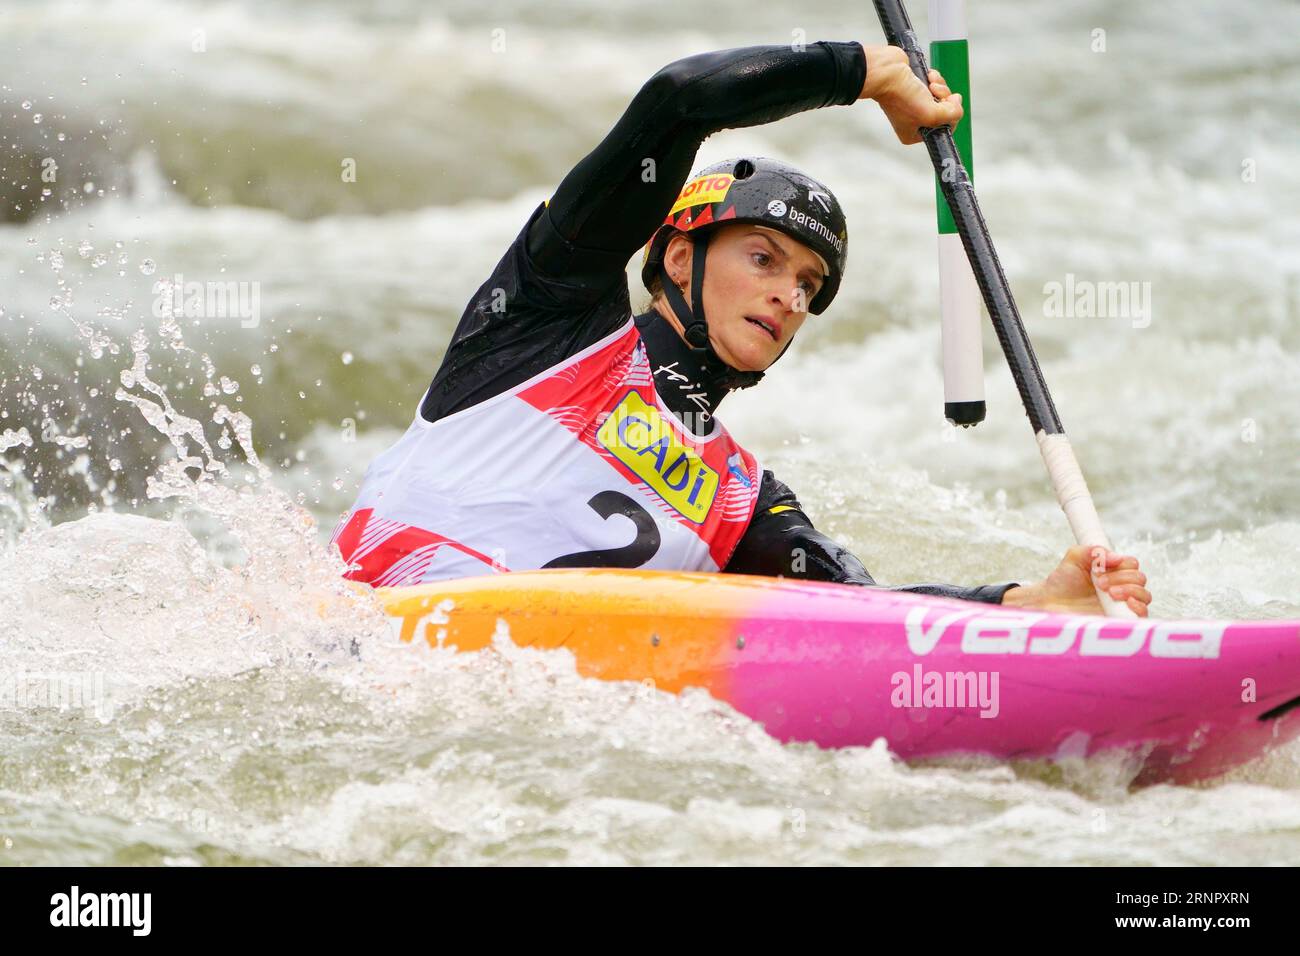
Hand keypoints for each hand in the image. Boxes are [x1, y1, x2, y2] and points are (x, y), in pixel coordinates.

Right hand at [859, 45, 962, 144]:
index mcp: (914, 134)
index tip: (949, 104)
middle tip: (935, 92)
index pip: (943, 130)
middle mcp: (914, 120)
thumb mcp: (931, 114)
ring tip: (930, 83)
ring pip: (942, 97)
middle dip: (945, 99)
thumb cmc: (901, 96)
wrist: (887, 72)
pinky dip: (936, 79)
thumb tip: (957, 105)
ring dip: (941, 87)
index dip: (951, 116)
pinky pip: (936, 85)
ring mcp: (915, 104)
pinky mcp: (917, 88)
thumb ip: (952, 115)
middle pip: (944, 112)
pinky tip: (928, 76)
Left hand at [1002, 546, 1151, 617]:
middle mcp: (1122, 586)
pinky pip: (1143, 615)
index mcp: (1113, 571)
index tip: (1100, 570)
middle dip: (1122, 578)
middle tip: (1100, 584)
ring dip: (1129, 591)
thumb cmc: (1062, 582)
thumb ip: (1093, 551)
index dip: (1121, 564)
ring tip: (1109, 594)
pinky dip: (1139, 607)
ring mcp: (1123, 604)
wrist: (1051, 604)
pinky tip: (1126, 604)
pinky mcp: (1122, 620)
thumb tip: (1116, 557)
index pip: (1131, 564)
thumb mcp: (1074, 558)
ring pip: (1144, 595)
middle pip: (1139, 579)